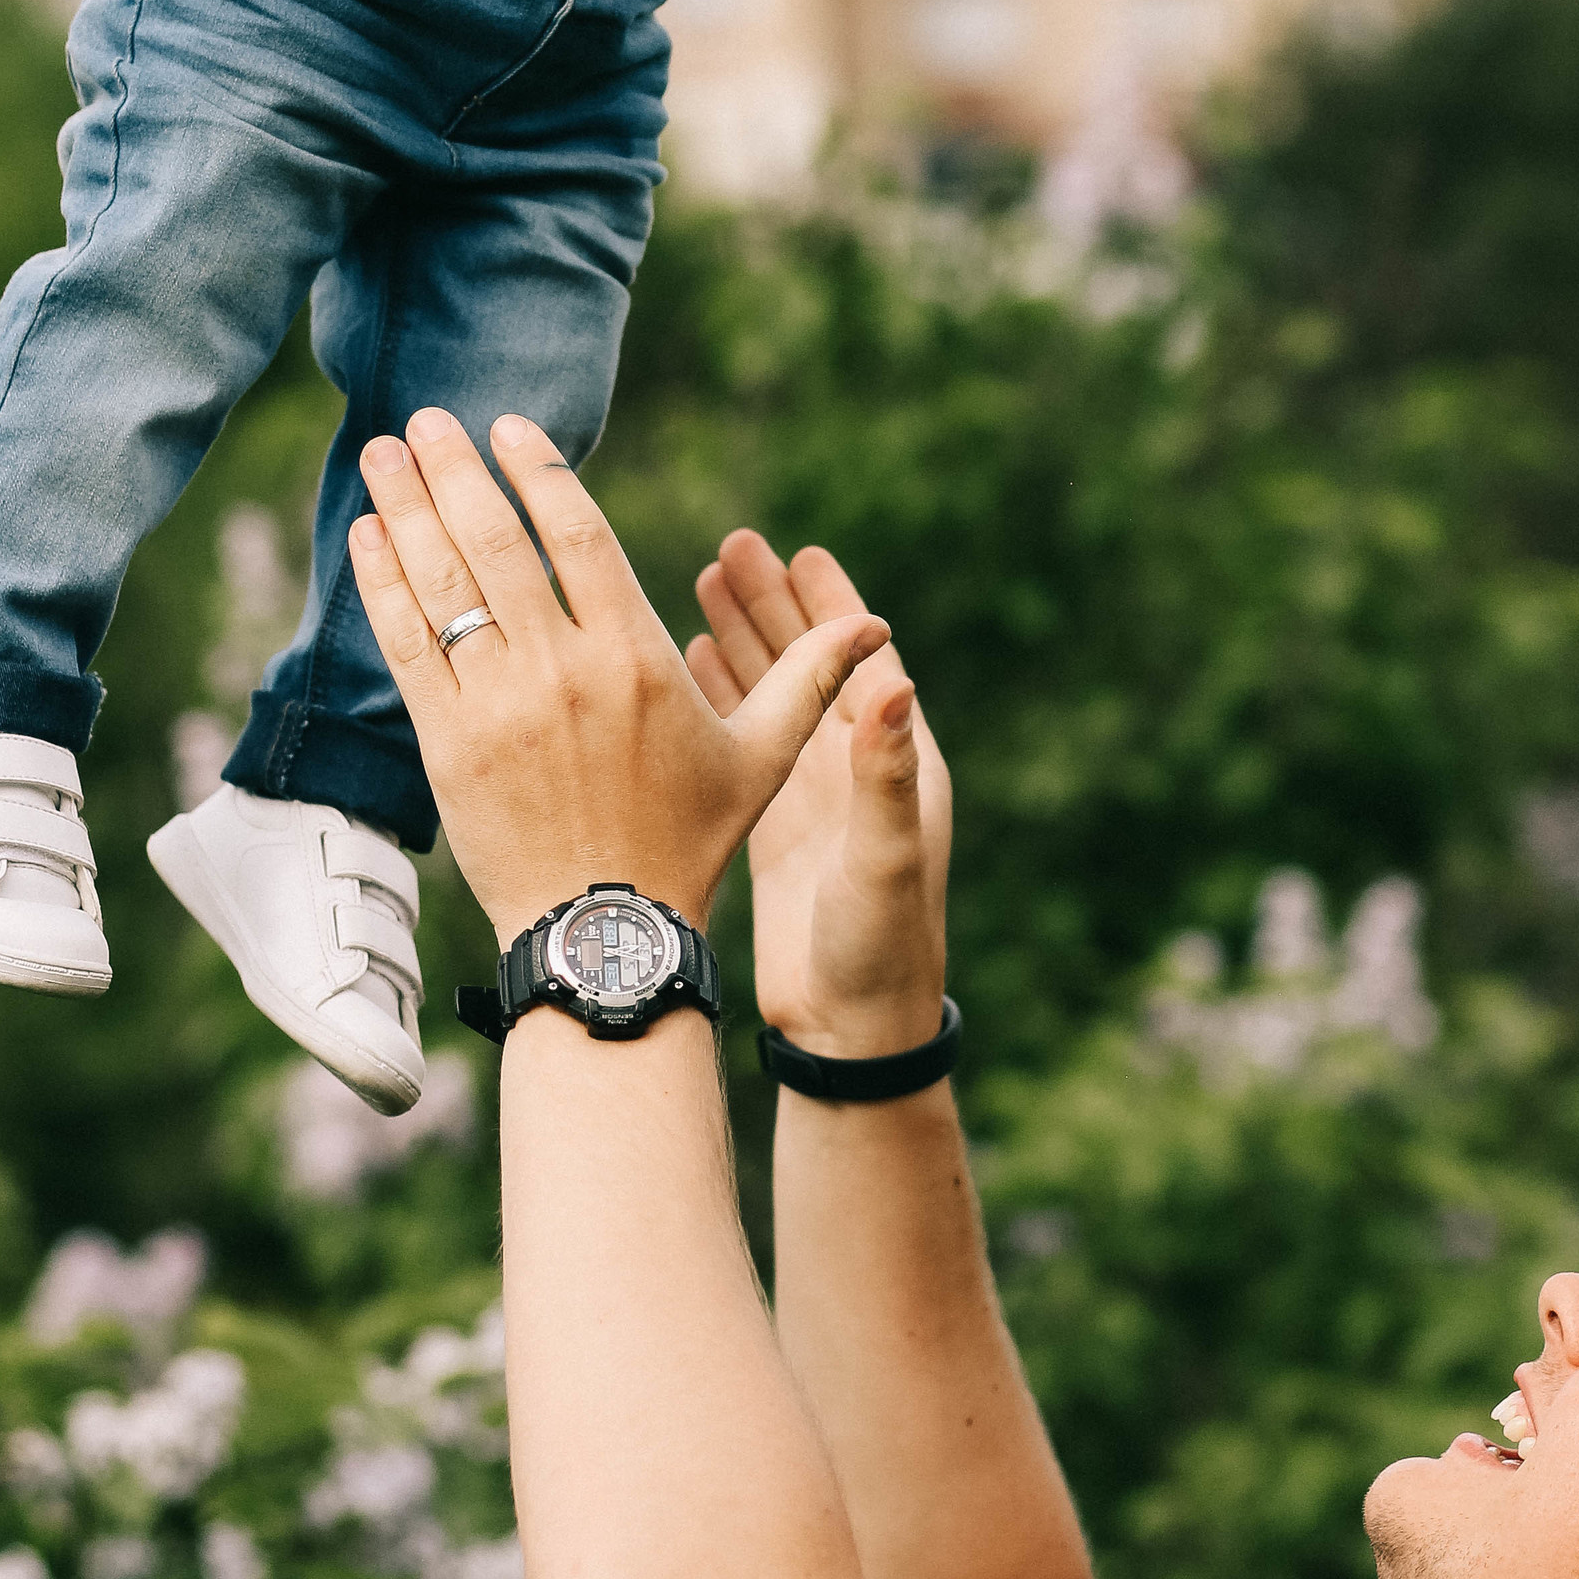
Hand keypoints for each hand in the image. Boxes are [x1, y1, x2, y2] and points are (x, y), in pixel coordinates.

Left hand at [347, 412, 884, 942]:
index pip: (580, 538)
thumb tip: (876, 627)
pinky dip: (383, 586)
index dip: (540, 474)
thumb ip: (810, 680)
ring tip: (384, 452)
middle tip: (426, 418)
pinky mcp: (448, 746)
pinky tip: (367, 537)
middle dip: (454, 472)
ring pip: (445, 586)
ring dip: (407, 510)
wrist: (605, 932)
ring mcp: (497, 708)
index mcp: (636, 659)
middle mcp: (562, 672)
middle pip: (498, 545)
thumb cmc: (688, 840)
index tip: (507, 428)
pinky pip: (406, 648)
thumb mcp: (764, 757)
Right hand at [688, 534, 950, 1060]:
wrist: (853, 1030)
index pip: (859, 660)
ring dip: (737, 642)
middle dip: (770, 606)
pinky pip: (744, 742)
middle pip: (809, 664)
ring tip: (695, 584)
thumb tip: (896, 674)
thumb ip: (888, 768)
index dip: (830, 604)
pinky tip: (682, 665)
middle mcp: (854, 768)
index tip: (797, 549)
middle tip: (728, 548)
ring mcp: (811, 795)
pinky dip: (719, 699)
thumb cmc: (881, 946)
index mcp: (895, 762)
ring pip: (772, 695)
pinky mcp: (772, 824)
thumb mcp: (886, 853)